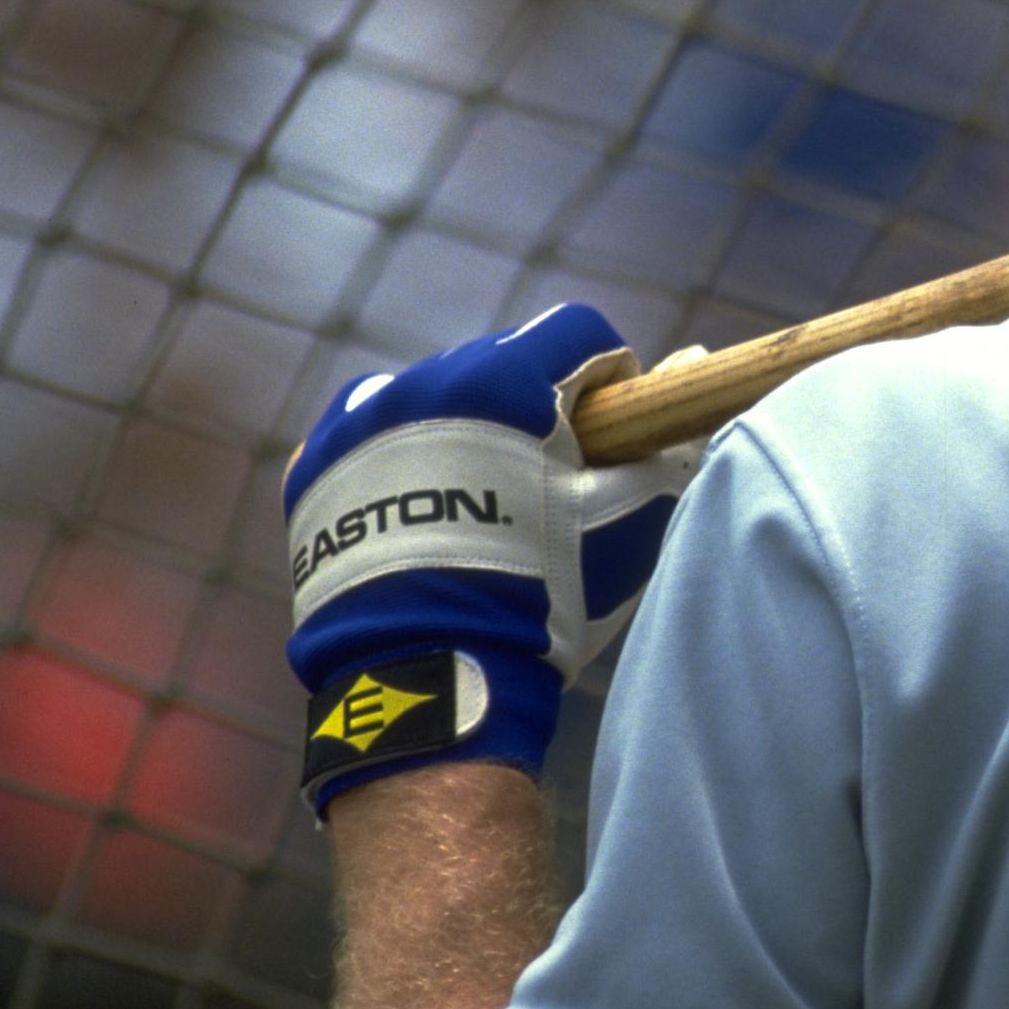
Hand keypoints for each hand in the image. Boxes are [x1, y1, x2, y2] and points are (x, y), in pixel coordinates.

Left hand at [282, 304, 702, 815]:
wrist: (427, 674)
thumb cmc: (544, 591)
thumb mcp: (625, 518)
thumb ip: (663, 439)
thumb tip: (695, 362)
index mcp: (509, 379)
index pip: (577, 333)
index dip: (607, 378)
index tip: (609, 432)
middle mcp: (427, 380)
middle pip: (503, 362)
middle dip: (531, 406)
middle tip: (543, 483)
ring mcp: (360, 421)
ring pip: (430, 395)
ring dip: (459, 427)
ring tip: (473, 504)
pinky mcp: (313, 467)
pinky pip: (361, 434)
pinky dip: (391, 458)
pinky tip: (414, 510)